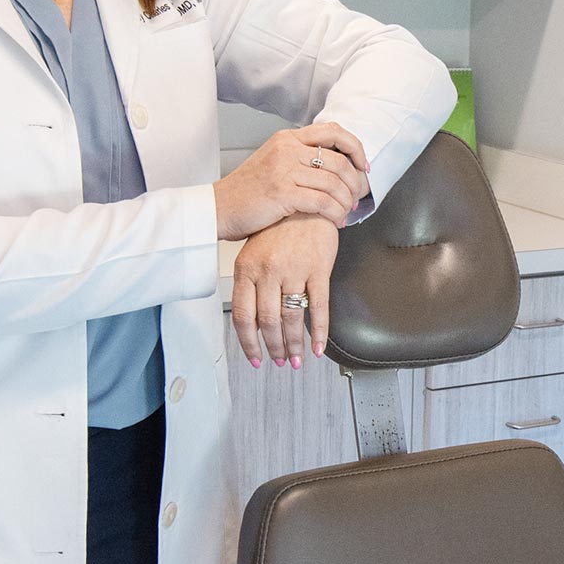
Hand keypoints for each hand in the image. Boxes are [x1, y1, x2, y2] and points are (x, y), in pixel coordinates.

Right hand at [212, 124, 368, 239]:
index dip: (355, 148)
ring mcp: (284, 169)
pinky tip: (336, 221)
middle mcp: (286, 149)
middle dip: (355, 182)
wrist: (217, 208)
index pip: (333, 131)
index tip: (363, 167)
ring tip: (346, 212)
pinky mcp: (282, 192)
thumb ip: (297, 158)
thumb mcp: (272, 163)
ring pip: (334, 182)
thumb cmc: (245, 193)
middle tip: (357, 198)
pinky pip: (323, 201)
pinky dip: (335, 213)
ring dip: (347, 201)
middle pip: (339, 159)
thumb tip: (333, 165)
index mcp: (286, 138)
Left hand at [231, 216, 338, 367]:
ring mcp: (294, 270)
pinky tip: (318, 346)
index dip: (249, 342)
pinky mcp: (318, 269)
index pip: (244, 316)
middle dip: (274, 348)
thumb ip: (251, 284)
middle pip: (268, 322)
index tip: (255, 358)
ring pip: (292, 318)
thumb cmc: (279, 228)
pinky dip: (319, 331)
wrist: (305, 202)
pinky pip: (318, 307)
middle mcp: (268, 271)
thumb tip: (252, 322)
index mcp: (247, 268)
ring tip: (297, 359)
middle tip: (280, 361)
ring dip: (294, 344)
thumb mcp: (254, 252)